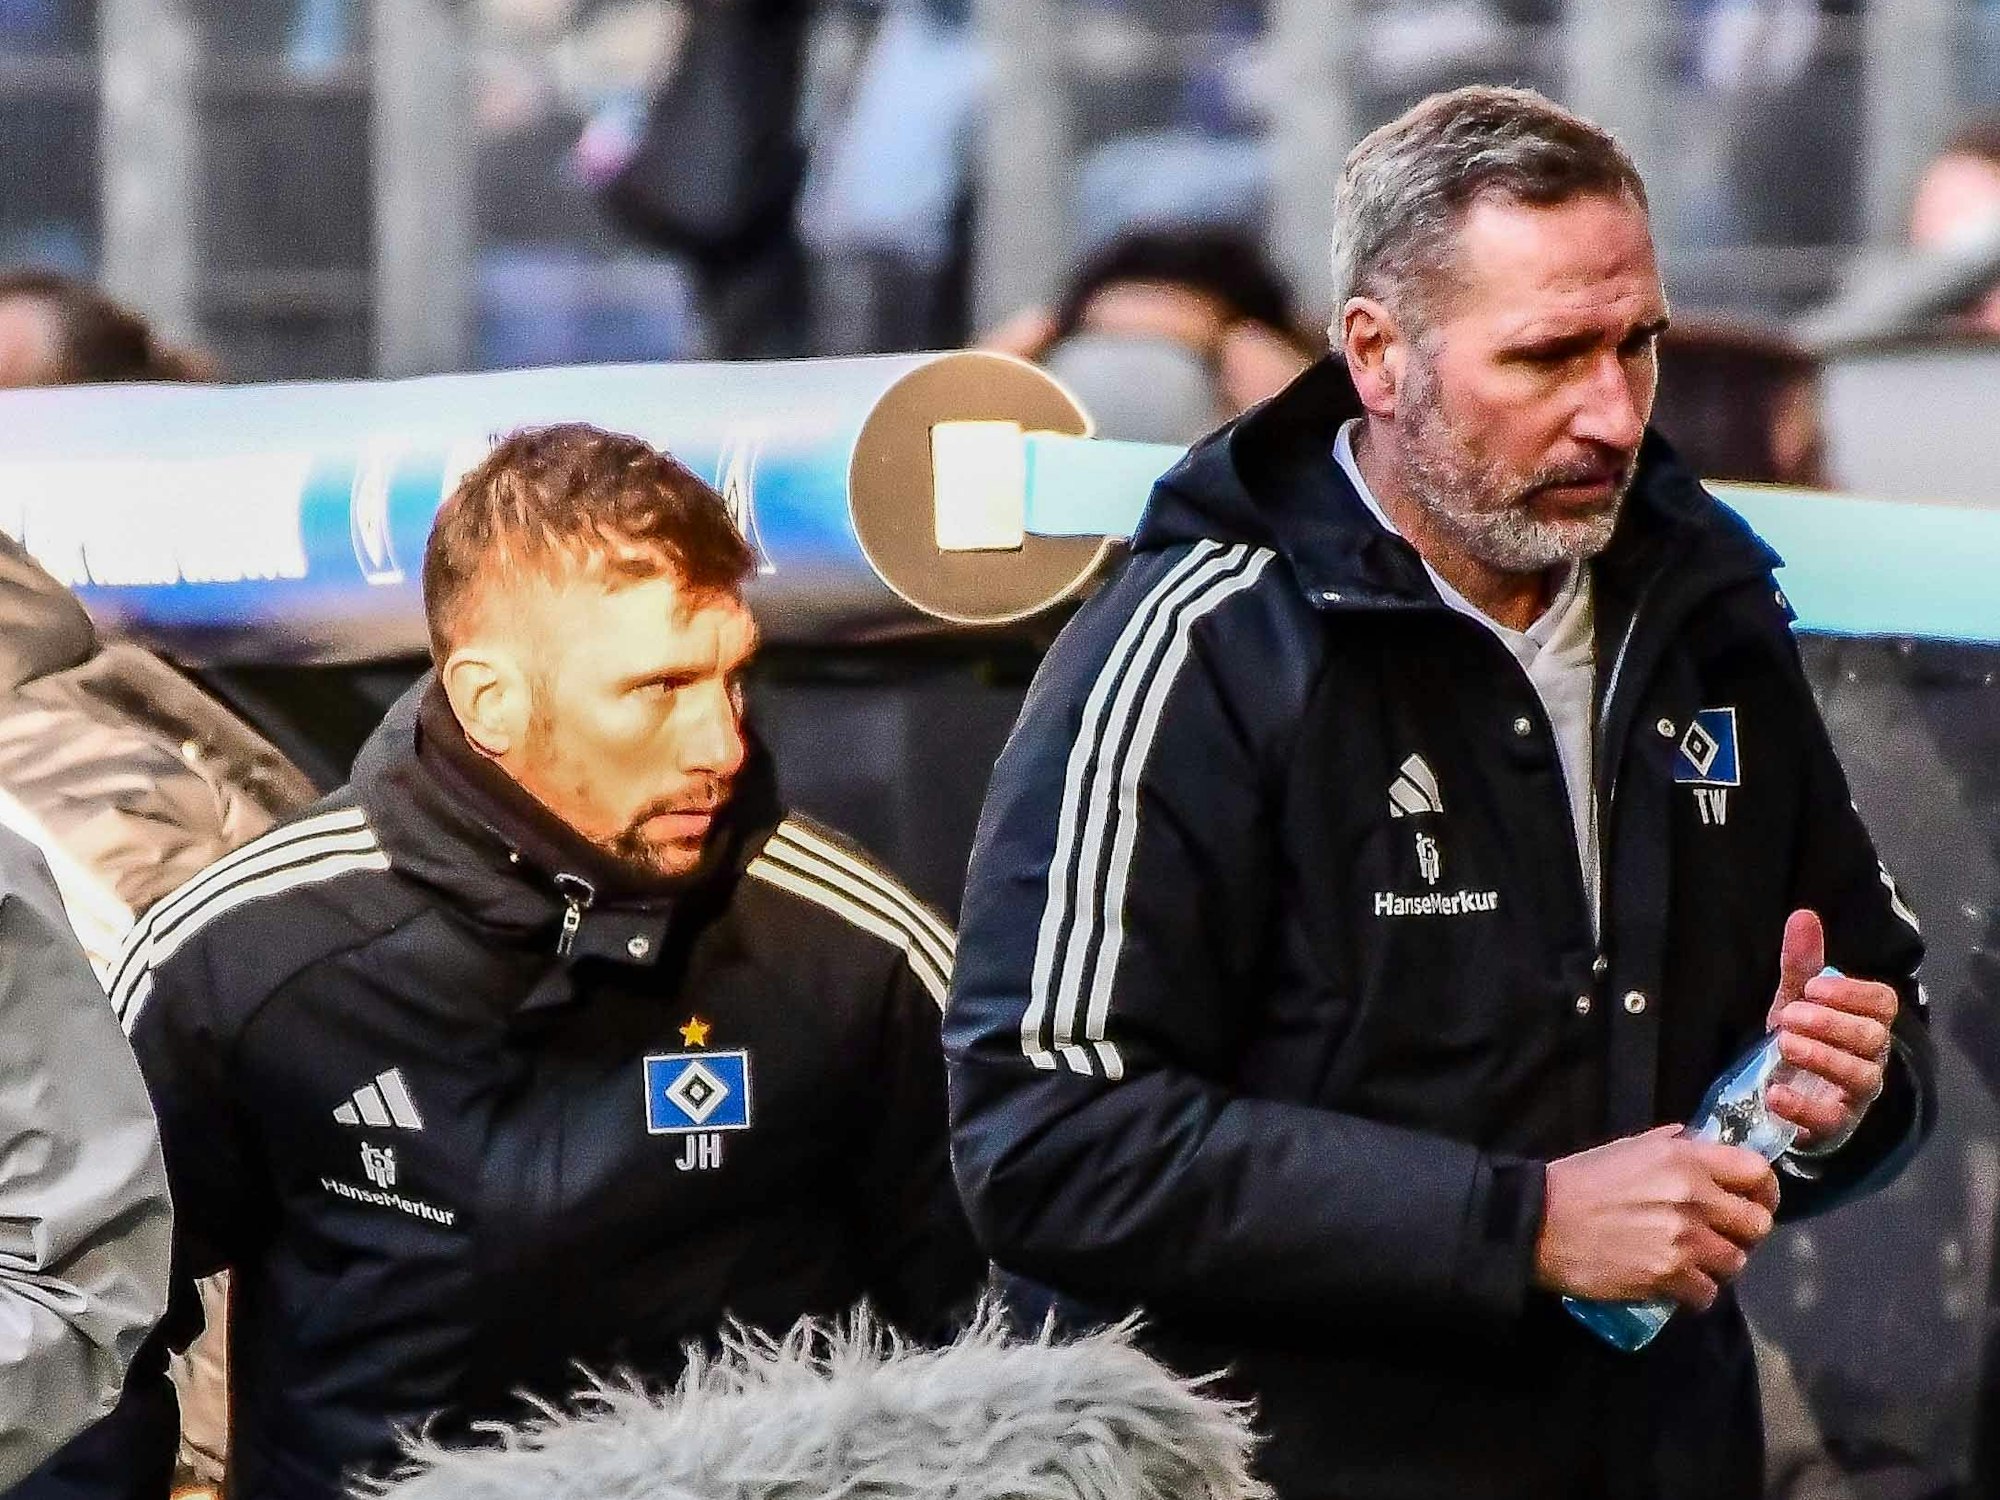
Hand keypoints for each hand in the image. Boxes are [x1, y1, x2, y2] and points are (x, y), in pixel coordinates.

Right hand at [1535, 1125, 1778, 1310]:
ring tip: (1694, 1263)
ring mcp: (1684, 1239)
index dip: (1764, 1191)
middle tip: (1721, 1237)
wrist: (1542, 1222)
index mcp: (1685, 1159)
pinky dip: (1696, 1293)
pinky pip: (1708, 1294)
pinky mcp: (1669, 1276)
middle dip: (1743, 1234)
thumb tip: (1701, 1141)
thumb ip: (1671, 1144)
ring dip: (1718, 1266)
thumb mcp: (1626, 1148)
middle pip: (1757, 1224)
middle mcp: (1694, 1196)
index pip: (1757, 1172)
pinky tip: (1676, 1285)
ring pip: (1736, 1263)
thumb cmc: (1581, 1180)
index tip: (1754, 1202)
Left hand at [1763, 910, 1896, 1149]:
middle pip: (1872, 1038)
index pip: (1882, 1003)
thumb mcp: (1796, 1001)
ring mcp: (1854, 1095)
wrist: (1785, 1097)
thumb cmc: (1802, 1039)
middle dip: (1832, 1023)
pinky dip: (1801, 1107)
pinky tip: (1774, 1093)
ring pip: (1859, 1077)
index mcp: (1866, 1022)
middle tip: (1789, 1015)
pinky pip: (1829, 1119)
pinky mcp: (1832, 1126)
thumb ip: (1801, 964)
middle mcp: (1870, 1058)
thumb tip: (1802, 914)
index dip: (1852, 993)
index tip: (1813, 986)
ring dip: (1821, 1057)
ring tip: (1784, 1043)